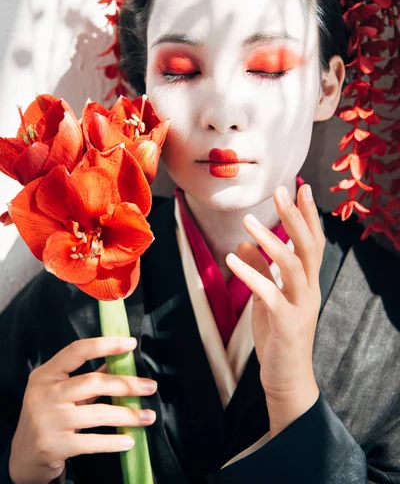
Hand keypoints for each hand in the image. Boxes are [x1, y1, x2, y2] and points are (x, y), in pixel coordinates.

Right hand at [9, 337, 157, 483]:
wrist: (23, 455)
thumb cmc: (48, 415)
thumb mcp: (61, 391)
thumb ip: (88, 377)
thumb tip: (120, 361)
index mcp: (46, 375)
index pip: (77, 351)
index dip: (105, 345)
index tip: (131, 343)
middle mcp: (44, 395)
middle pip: (93, 382)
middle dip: (127, 384)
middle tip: (151, 387)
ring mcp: (48, 421)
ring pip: (97, 414)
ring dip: (128, 415)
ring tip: (148, 416)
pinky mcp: (55, 446)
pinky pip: (92, 442)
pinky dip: (113, 441)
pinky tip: (129, 440)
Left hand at [226, 184, 323, 436]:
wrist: (287, 380)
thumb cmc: (278, 337)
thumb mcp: (268, 299)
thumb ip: (259, 271)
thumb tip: (242, 244)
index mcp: (308, 283)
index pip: (313, 242)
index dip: (308, 215)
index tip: (301, 188)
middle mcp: (310, 291)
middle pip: (309, 247)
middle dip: (296, 217)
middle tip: (280, 192)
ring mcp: (301, 307)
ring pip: (293, 266)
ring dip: (270, 241)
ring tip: (248, 221)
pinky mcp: (286, 323)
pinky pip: (269, 293)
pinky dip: (250, 273)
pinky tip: (232, 257)